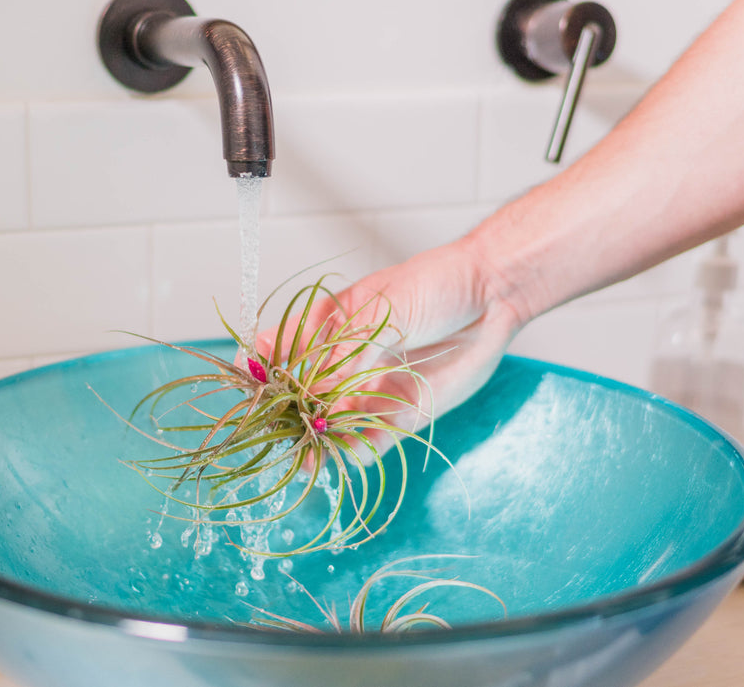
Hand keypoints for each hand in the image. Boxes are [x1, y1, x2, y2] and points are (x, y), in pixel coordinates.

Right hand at [252, 236, 523, 455]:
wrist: (492, 296)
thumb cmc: (435, 284)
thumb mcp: (386, 309)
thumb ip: (351, 352)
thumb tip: (316, 389)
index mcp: (329, 324)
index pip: (282, 347)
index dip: (264, 366)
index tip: (251, 381)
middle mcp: (343, 361)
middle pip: (301, 394)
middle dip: (287, 414)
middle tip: (277, 431)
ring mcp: (369, 389)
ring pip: (331, 423)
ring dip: (317, 441)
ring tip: (307, 459)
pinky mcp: (400, 414)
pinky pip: (369, 441)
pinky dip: (355, 452)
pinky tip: (346, 458)